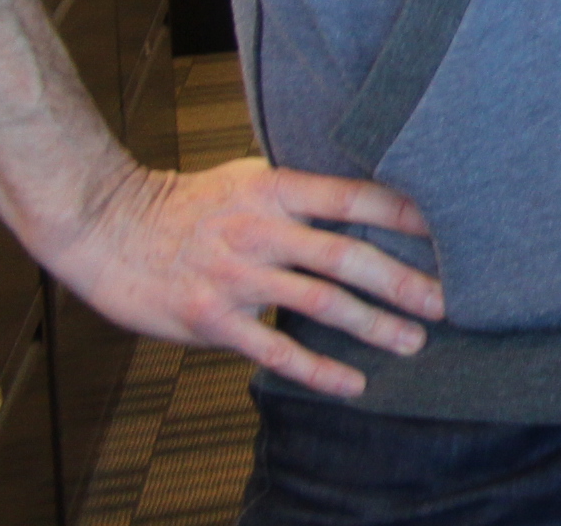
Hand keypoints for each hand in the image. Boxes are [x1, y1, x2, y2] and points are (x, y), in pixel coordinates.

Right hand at [39, 155, 442, 398]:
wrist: (110, 230)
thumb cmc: (188, 204)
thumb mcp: (249, 178)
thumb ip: (301, 190)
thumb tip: (367, 194)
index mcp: (275, 190)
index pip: (353, 198)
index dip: (403, 214)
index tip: (450, 230)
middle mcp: (261, 232)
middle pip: (346, 257)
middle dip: (402, 281)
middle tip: (446, 301)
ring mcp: (237, 279)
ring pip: (319, 305)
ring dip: (372, 325)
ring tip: (414, 340)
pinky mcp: (214, 321)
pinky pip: (275, 351)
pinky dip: (318, 369)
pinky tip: (353, 383)